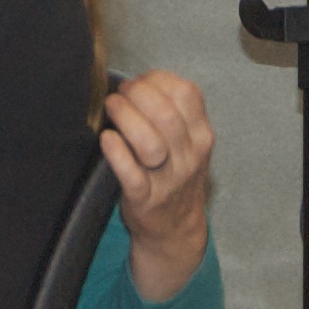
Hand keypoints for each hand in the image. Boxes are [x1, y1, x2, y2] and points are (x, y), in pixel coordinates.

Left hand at [100, 70, 213, 303]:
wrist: (175, 228)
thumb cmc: (175, 173)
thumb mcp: (189, 141)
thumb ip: (174, 110)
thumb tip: (136, 81)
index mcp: (202, 135)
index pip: (186, 93)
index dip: (157, 80)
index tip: (139, 80)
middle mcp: (190, 157)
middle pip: (167, 115)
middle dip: (138, 94)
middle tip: (120, 93)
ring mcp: (169, 180)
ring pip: (151, 143)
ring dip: (127, 118)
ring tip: (112, 107)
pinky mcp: (145, 200)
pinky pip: (131, 175)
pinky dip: (117, 154)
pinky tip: (107, 139)